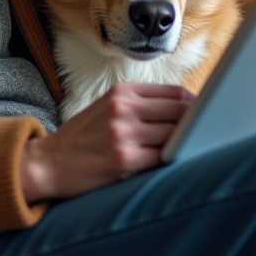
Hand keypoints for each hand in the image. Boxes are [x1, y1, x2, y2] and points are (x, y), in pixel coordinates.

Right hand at [19, 83, 194, 202]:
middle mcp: (123, 108)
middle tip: (207, 133)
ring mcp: (123, 133)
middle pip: (181, 111)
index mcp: (122, 91)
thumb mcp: (107, 107)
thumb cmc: (81, 137)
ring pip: (175, 135)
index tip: (206, 114)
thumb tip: (186, 108)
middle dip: (197, 123)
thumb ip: (141, 104)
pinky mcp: (124, 160)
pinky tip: (175, 163)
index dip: (196, 104)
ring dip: (186, 143)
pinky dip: (172, 160)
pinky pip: (162, 158)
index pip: (175, 92)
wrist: (47, 163)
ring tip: (193, 149)